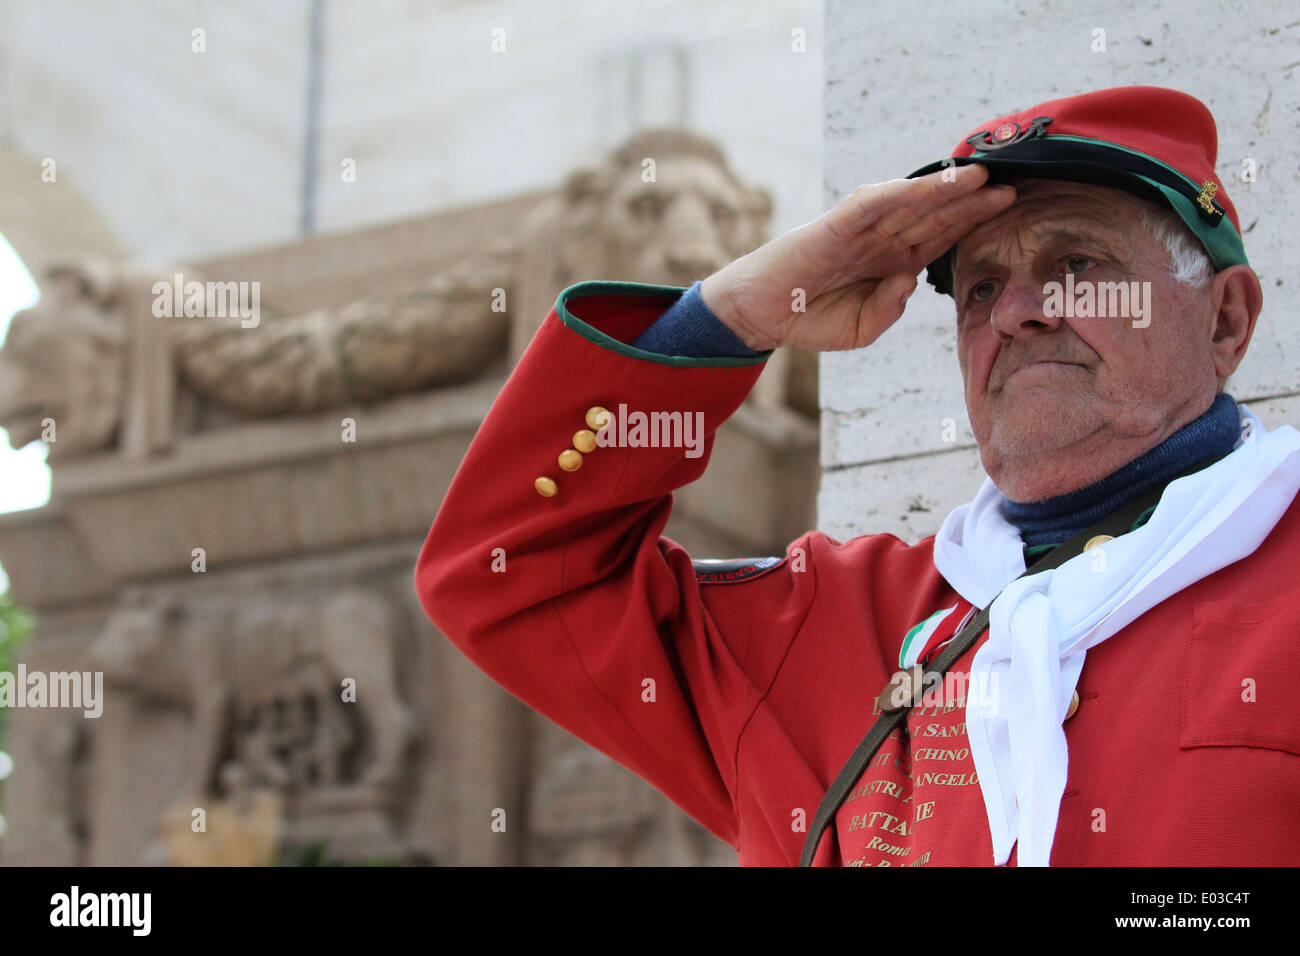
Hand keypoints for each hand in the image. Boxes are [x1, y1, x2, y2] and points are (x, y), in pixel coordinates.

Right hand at [699, 165, 1015, 351]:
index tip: (1009, 207)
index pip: (940, 235)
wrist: (763, 314)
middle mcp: (881, 240)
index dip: (973, 221)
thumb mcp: (862, 330)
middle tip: (1012, 183)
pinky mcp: (833, 228)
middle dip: (971, 201)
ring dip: (941, 190)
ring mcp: (859, 230)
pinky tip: (922, 186)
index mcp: (894, 262)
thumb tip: (908, 279)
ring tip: (978, 177)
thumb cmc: (811, 318)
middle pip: (934, 214)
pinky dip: (895, 195)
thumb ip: (889, 309)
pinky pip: (868, 207)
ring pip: (908, 204)